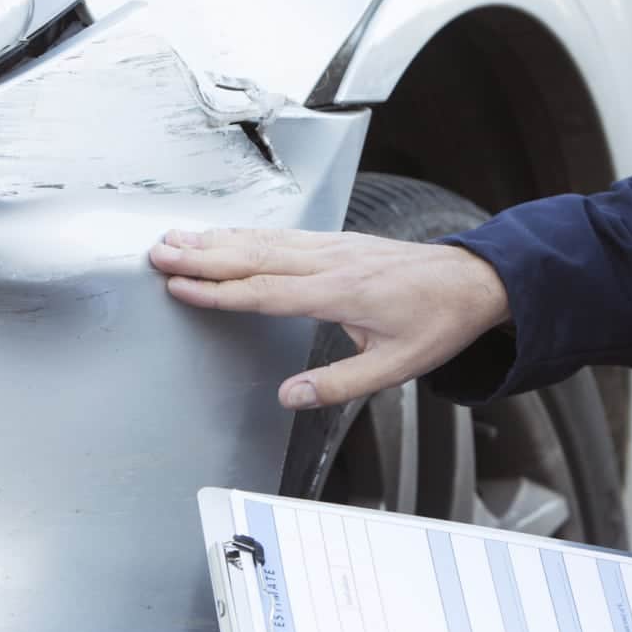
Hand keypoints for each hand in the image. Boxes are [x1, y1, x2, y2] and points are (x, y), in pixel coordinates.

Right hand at [148, 228, 510, 409]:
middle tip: (158, 254)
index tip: (180, 287)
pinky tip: (224, 235)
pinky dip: (245, 233)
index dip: (218, 291)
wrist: (473, 281)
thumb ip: (338, 384)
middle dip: (202, 255)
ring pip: (263, 240)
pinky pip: (281, 235)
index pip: (264, 292)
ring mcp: (333, 246)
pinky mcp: (337, 241)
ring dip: (216, 239)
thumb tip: (289, 397)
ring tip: (175, 239)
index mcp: (340, 293)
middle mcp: (330, 262)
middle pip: (253, 256)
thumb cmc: (437, 322)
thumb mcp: (395, 367)